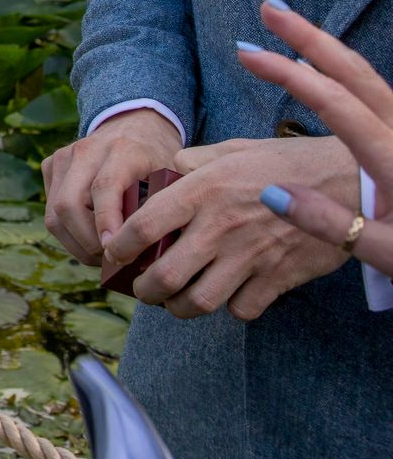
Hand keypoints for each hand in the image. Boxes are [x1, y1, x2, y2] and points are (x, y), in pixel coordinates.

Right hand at [42, 109, 182, 263]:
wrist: (134, 125)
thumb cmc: (157, 159)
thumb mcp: (170, 178)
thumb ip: (162, 208)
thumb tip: (155, 253)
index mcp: (122, 149)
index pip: (104, 188)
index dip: (107, 222)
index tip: (116, 250)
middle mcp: (86, 150)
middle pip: (69, 205)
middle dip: (88, 242)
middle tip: (112, 260)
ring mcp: (63, 157)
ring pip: (54, 214)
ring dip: (76, 244)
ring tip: (102, 257)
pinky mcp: (50, 166)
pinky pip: (51, 212)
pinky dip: (69, 234)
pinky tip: (91, 240)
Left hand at [103, 134, 353, 319]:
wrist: (346, 181)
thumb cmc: (285, 162)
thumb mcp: (232, 149)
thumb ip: (194, 160)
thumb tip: (167, 167)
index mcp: (202, 190)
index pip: (144, 225)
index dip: (120, 246)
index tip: (113, 254)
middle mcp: (220, 227)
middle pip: (165, 276)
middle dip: (144, 290)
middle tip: (140, 289)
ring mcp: (250, 256)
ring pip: (199, 301)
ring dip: (179, 308)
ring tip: (172, 302)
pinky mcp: (278, 278)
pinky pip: (242, 309)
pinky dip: (229, 309)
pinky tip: (226, 296)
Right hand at [237, 0, 392, 273]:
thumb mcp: (387, 253)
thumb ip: (329, 224)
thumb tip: (271, 192)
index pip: (334, 102)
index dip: (288, 72)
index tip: (246, 54)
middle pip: (354, 71)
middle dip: (309, 36)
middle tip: (270, 7)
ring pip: (368, 76)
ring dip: (327, 47)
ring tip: (292, 27)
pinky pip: (377, 92)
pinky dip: (346, 69)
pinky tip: (328, 67)